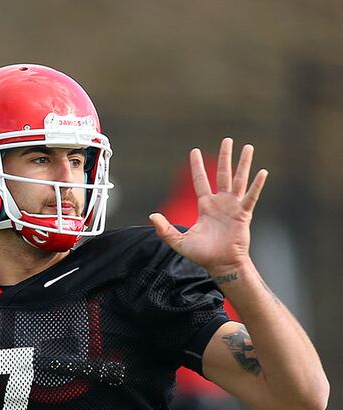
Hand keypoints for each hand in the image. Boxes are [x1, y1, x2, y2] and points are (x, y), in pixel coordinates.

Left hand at [149, 138, 267, 274]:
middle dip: (224, 157)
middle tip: (227, 140)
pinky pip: (251, 197)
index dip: (197, 166)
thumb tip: (152, 216)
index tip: (194, 151)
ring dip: (243, 164)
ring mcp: (233, 207)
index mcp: (205, 206)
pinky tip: (262, 172)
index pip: (200, 181)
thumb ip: (165, 229)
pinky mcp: (244, 214)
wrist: (221, 264)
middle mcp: (220, 202)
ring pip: (238, 180)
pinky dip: (256, 185)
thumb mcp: (179, 241)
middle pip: (223, 174)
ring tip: (247, 147)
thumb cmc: (202, 254)